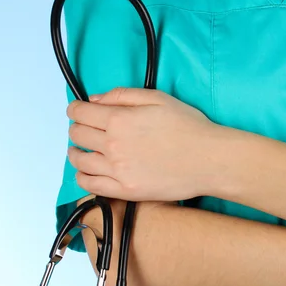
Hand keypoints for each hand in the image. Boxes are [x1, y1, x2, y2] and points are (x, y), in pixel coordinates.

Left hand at [66, 87, 225, 201]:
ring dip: (76, 152)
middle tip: (85, 129)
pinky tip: (87, 171)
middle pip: (77, 135)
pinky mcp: (126, 190)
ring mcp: (118, 171)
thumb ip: (123, 95)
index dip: (75, 109)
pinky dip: (83, 177)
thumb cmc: (190, 128)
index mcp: (119, 120)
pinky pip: (91, 185)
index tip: (78, 110)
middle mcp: (113, 145)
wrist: (209, 160)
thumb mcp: (158, 98)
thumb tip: (96, 100)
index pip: (80, 113)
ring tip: (81, 150)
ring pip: (79, 161)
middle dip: (78, 128)